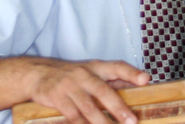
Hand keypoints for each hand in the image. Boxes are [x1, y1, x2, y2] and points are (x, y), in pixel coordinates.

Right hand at [26, 59, 148, 123]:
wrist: (37, 73)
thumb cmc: (73, 75)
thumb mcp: (92, 71)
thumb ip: (114, 79)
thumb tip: (142, 83)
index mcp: (97, 67)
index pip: (117, 67)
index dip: (132, 73)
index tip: (146, 80)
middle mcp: (84, 74)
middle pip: (103, 91)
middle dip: (118, 107)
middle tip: (131, 121)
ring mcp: (70, 86)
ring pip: (88, 107)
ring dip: (101, 122)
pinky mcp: (57, 98)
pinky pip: (73, 116)